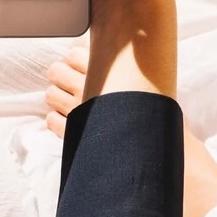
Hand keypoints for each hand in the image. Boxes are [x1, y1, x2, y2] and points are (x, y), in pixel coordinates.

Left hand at [45, 47, 216, 216]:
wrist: (164, 163)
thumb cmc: (166, 129)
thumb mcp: (159, 94)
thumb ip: (139, 80)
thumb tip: (131, 68)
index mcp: (113, 77)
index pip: (80, 54)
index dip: (77, 57)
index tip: (83, 63)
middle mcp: (93, 92)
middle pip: (59, 71)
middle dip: (61, 73)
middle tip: (71, 80)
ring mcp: (82, 115)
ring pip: (51, 95)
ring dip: (55, 95)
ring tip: (67, 101)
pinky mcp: (78, 138)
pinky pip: (53, 123)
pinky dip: (55, 120)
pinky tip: (66, 122)